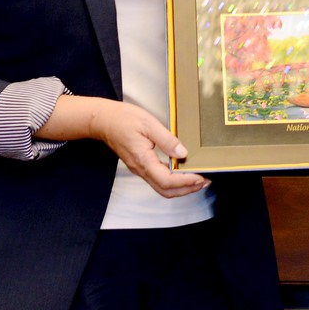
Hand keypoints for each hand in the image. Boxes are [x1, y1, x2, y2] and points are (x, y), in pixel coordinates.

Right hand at [43, 96, 208, 198]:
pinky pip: (158, 180)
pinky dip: (173, 182)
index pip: (167, 180)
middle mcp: (141, 169)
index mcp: (143, 160)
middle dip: (187, 189)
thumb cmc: (123, 119)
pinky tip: (182, 173)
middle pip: (166, 190)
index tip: (200, 177)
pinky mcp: (140, 166)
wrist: (103, 120)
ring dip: (181, 188)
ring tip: (197, 180)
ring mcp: (140, 169)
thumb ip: (166, 139)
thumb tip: (183, 152)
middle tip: (204, 182)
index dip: (185, 182)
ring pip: (162, 188)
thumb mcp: (148, 123)